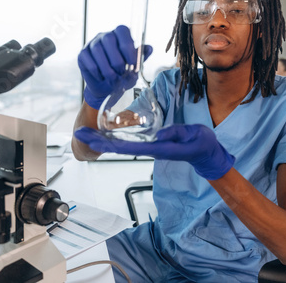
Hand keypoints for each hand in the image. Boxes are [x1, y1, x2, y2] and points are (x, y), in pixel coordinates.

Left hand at [74, 124, 234, 179]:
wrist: (206, 153)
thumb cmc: (202, 144)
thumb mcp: (194, 136)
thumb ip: (177, 134)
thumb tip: (158, 135)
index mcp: (159, 149)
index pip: (130, 148)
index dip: (110, 144)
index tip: (94, 141)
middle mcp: (151, 150)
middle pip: (119, 148)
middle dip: (98, 141)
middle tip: (79, 134)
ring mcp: (150, 148)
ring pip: (122, 145)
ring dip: (102, 139)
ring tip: (85, 132)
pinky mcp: (152, 144)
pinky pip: (129, 142)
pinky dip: (114, 138)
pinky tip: (104, 134)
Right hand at [78, 25, 152, 108]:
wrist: (107, 89)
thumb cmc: (122, 75)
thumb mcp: (134, 68)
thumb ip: (141, 57)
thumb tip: (149, 48)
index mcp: (120, 36)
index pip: (122, 31)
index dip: (128, 46)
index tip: (132, 63)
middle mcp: (105, 36)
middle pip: (109, 39)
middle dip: (117, 59)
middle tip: (121, 73)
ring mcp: (92, 44)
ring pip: (97, 50)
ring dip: (107, 68)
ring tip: (113, 78)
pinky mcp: (82, 54)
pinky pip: (88, 60)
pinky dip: (97, 72)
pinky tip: (102, 77)